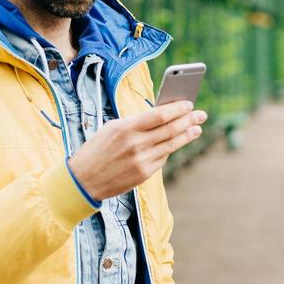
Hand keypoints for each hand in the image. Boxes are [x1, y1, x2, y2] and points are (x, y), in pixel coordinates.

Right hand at [68, 100, 205, 201]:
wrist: (83, 180)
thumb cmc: (97, 150)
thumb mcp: (112, 129)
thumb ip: (135, 123)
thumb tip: (160, 116)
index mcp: (126, 128)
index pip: (159, 115)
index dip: (177, 109)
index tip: (188, 103)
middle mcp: (136, 144)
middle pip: (170, 129)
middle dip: (189, 120)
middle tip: (201, 114)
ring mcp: (141, 161)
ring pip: (171, 145)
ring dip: (187, 135)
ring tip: (197, 128)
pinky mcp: (144, 174)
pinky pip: (163, 158)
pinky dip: (171, 148)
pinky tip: (178, 142)